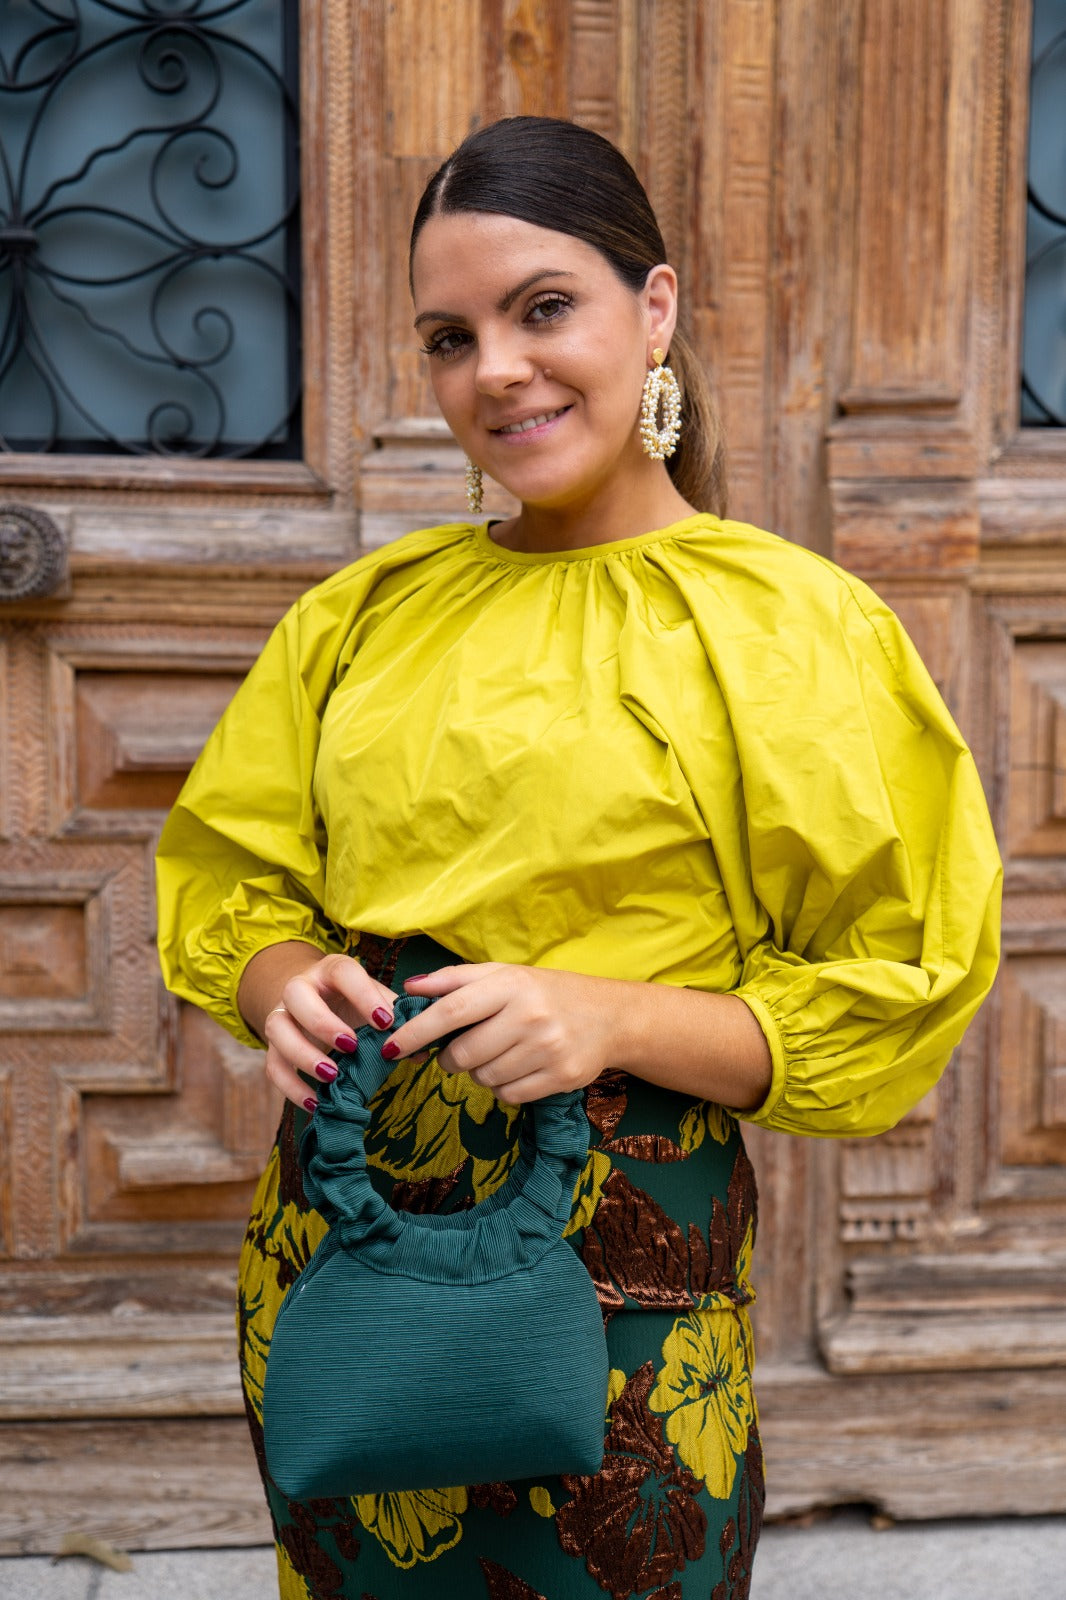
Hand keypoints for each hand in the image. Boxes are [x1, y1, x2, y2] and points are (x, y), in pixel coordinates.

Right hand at [257, 951, 399, 1109]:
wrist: (315, 999)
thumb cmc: (353, 1001)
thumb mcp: (374, 1001)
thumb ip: (398, 1019)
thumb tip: (422, 1050)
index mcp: (331, 971)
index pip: (343, 972)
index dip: (363, 995)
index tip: (386, 1022)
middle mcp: (300, 987)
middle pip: (296, 994)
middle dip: (322, 1022)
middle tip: (351, 1046)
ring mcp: (282, 1015)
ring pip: (277, 1029)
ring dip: (303, 1054)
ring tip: (332, 1076)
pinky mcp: (274, 1045)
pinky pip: (273, 1065)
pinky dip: (291, 1087)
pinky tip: (315, 1103)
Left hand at [385, 963, 625, 1104]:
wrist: (608, 1016)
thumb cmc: (545, 993)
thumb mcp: (504, 975)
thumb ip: (455, 980)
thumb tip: (411, 987)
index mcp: (511, 984)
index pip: (452, 1010)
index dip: (416, 1031)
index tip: (389, 1046)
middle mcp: (530, 1015)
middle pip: (464, 1054)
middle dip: (450, 1058)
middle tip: (459, 1051)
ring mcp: (548, 1048)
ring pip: (484, 1078)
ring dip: (479, 1072)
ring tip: (498, 1054)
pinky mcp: (561, 1077)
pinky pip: (508, 1096)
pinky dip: (503, 1087)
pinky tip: (517, 1068)